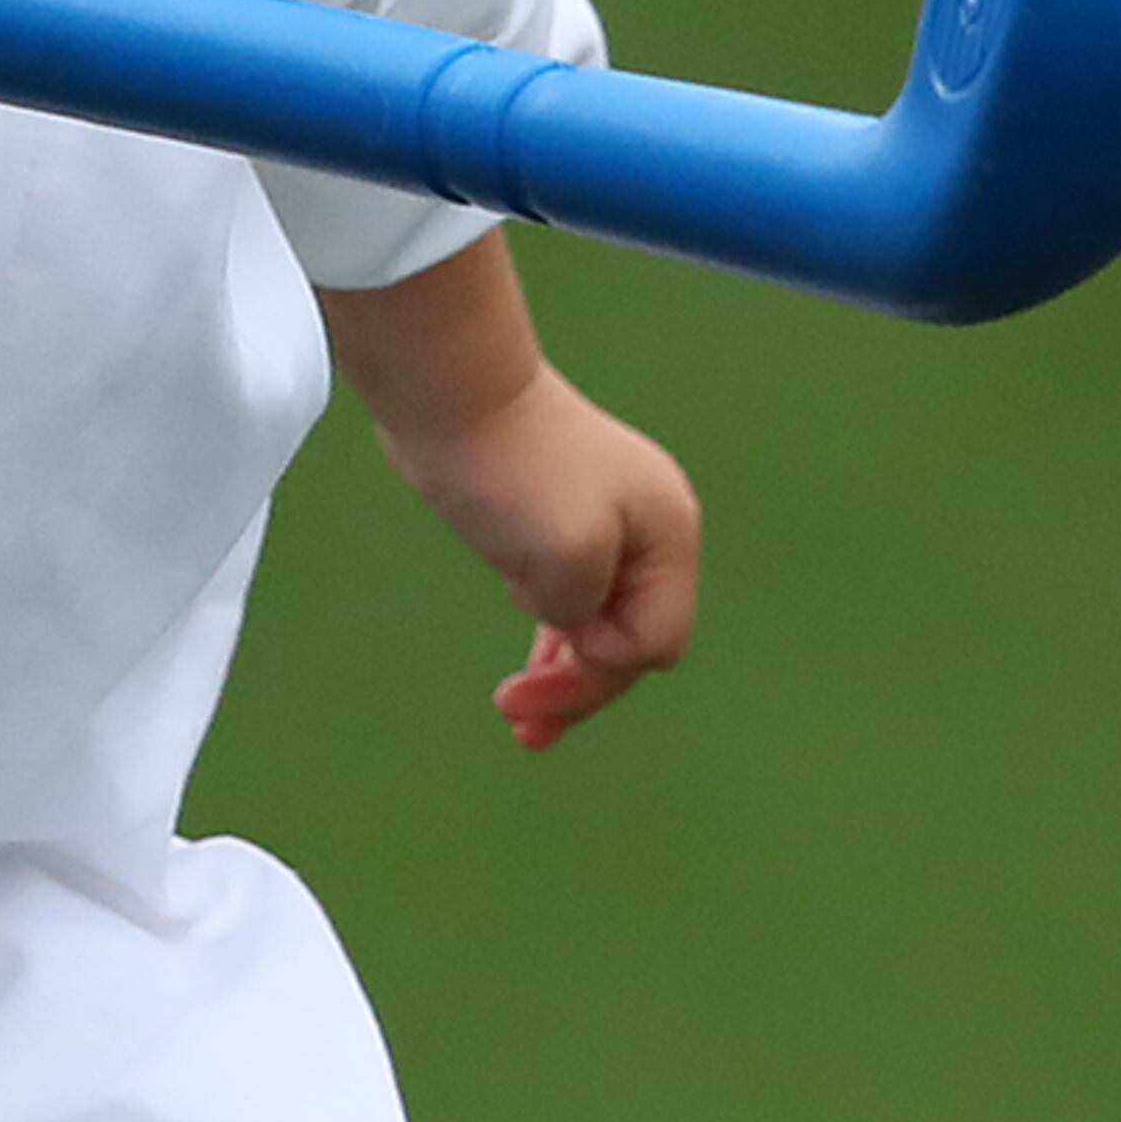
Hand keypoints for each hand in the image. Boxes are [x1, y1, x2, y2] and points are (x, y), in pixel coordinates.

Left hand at [468, 376, 703, 745]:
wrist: (452, 396)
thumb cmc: (513, 471)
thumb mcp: (566, 558)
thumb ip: (584, 614)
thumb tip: (570, 625)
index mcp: (668, 536)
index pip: (654, 640)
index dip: (598, 668)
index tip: (539, 659)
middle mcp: (649, 534)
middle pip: (631, 641)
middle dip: (580, 687)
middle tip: (520, 726)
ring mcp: (605, 529)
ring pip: (597, 626)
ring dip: (564, 677)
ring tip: (521, 724)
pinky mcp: (557, 526)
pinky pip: (567, 602)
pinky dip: (549, 640)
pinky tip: (527, 669)